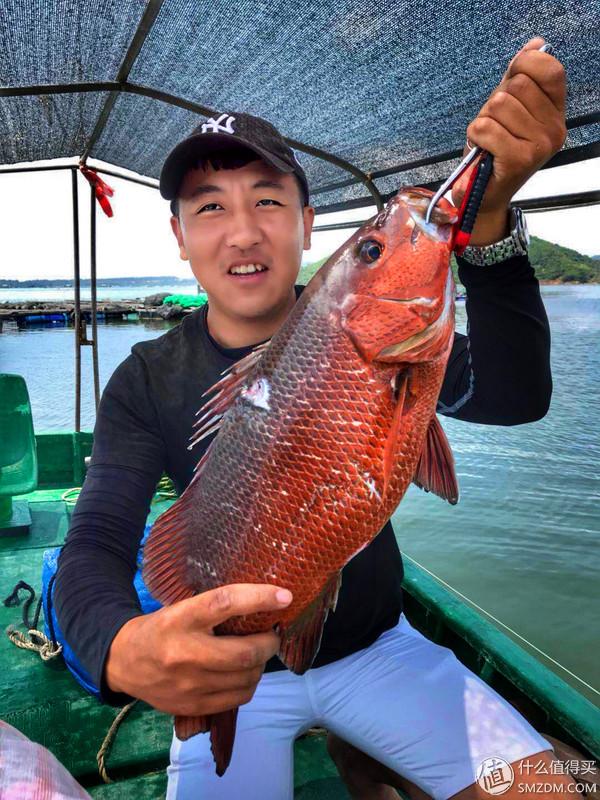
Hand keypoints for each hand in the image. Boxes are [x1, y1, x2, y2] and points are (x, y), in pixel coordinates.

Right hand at [105, 583, 292, 716]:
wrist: (124, 661)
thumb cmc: (161, 627)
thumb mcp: (181, 608)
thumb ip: (215, 609)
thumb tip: (262, 603)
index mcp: (181, 618)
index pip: (225, 603)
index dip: (259, 598)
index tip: (284, 596)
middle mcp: (185, 652)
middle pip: (244, 652)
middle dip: (269, 642)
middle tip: (273, 633)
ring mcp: (189, 684)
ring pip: (247, 677)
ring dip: (261, 663)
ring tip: (258, 652)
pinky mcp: (193, 706)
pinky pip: (239, 697)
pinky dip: (249, 682)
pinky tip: (244, 671)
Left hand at [452, 37, 566, 244]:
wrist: (483, 197)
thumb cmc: (494, 150)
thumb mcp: (508, 110)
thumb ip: (519, 77)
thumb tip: (536, 44)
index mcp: (556, 112)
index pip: (550, 69)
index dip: (524, 64)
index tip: (510, 78)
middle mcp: (555, 129)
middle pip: (517, 86)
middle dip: (495, 102)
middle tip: (495, 127)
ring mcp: (540, 146)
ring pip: (499, 105)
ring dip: (483, 121)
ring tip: (488, 141)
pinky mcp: (520, 160)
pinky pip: (486, 128)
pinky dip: (475, 137)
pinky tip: (482, 152)